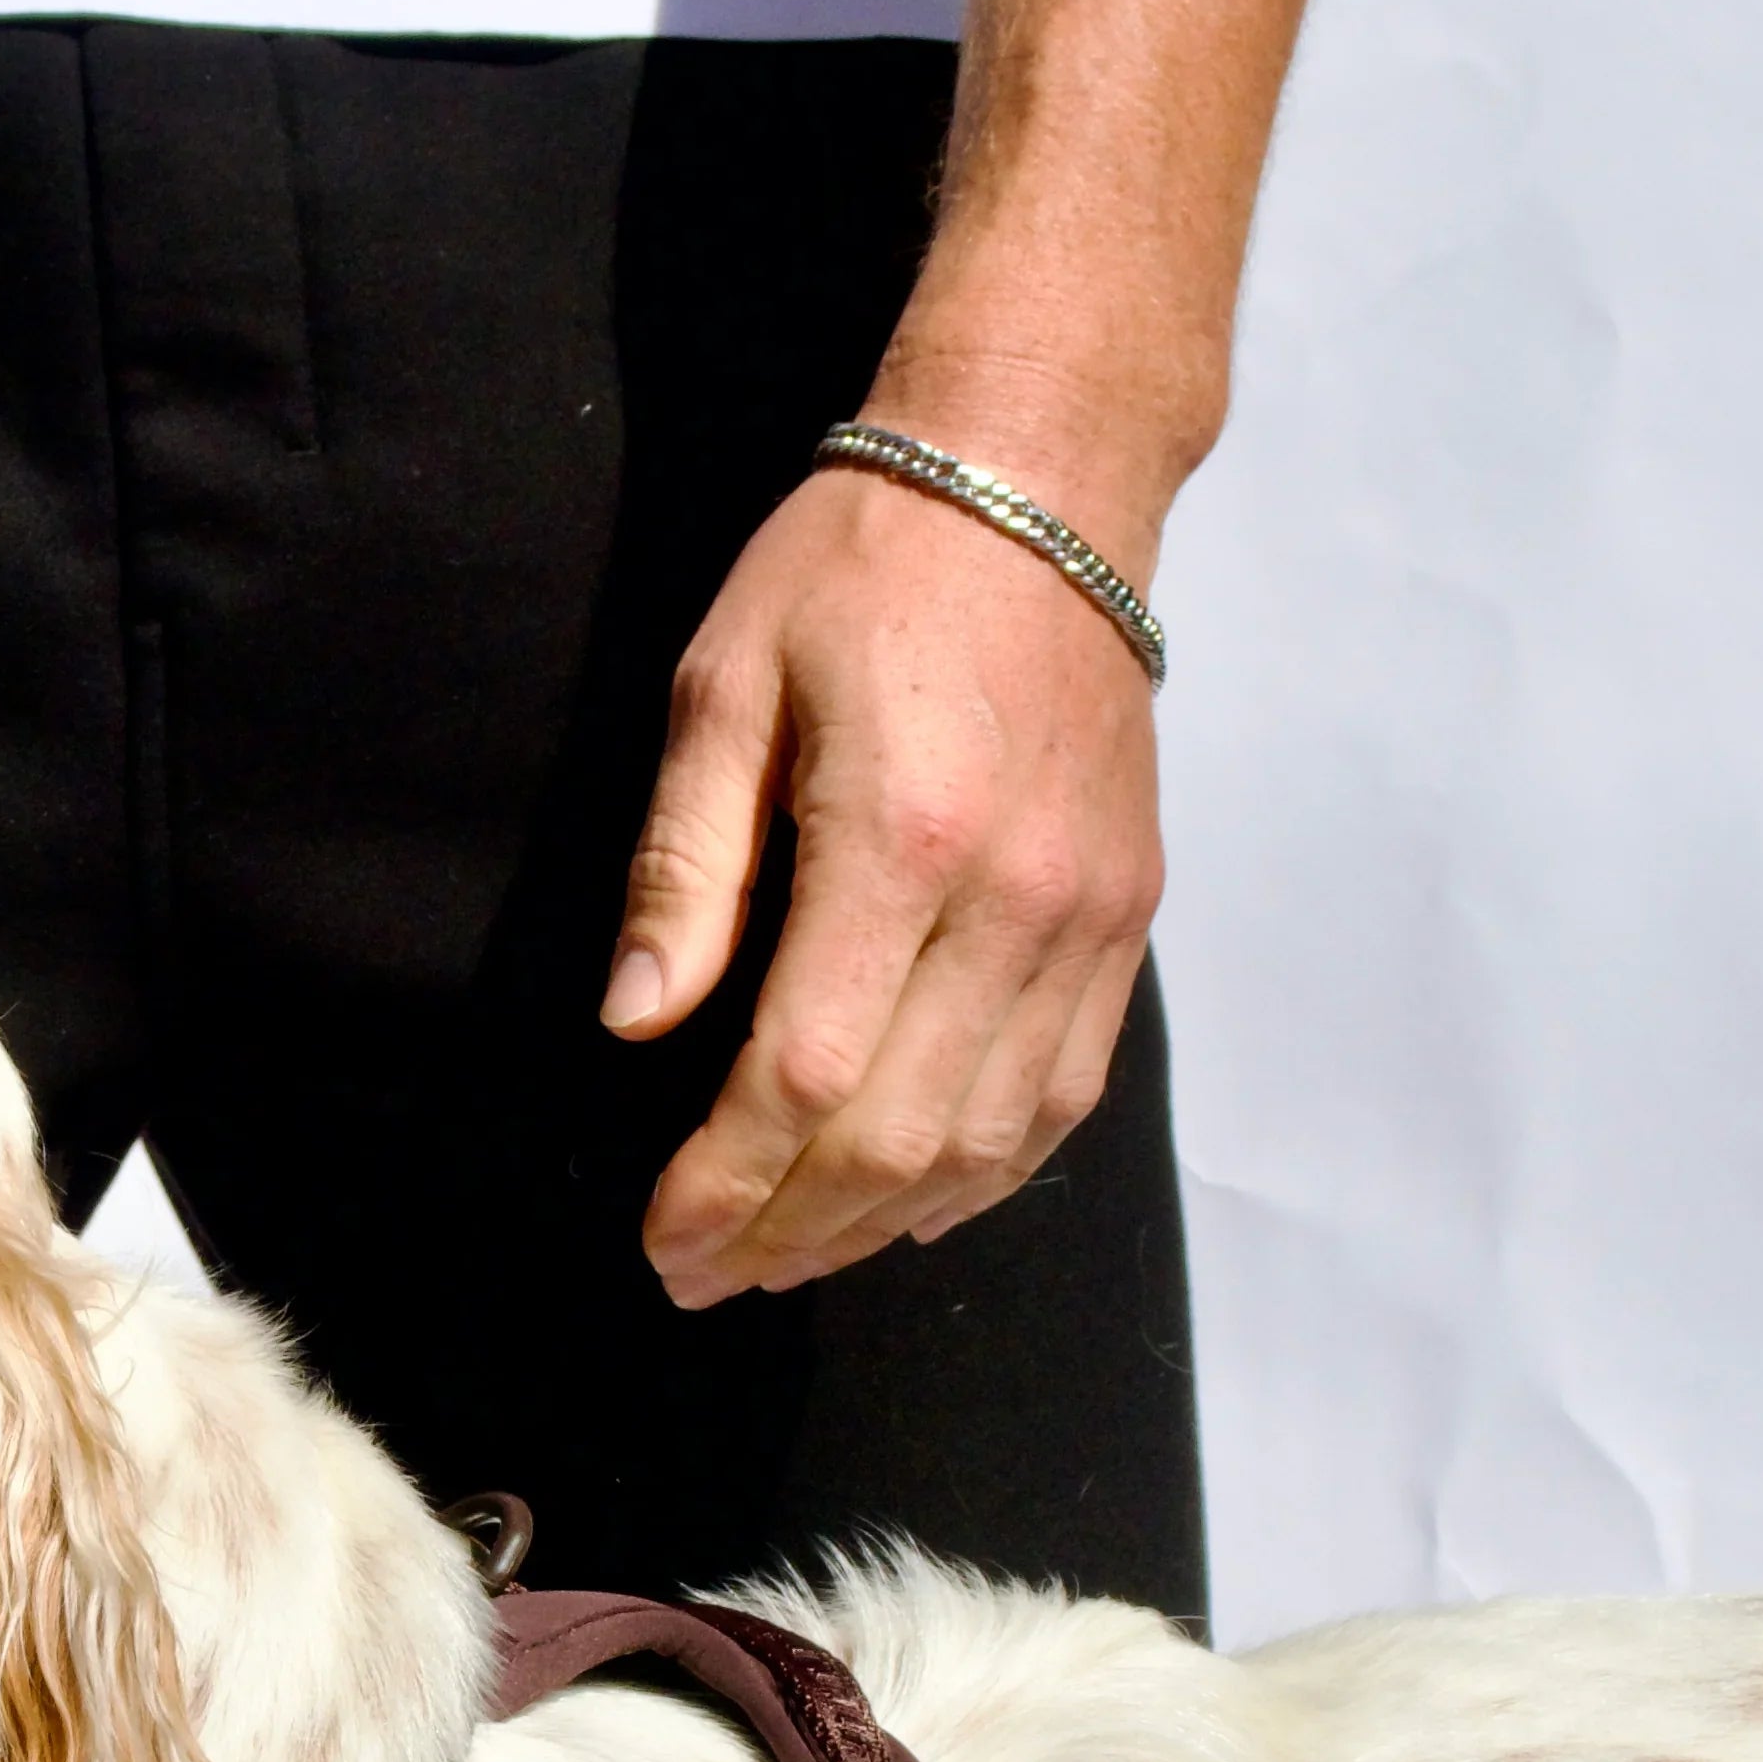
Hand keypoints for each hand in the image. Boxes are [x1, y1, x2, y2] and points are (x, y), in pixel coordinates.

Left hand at [605, 461, 1164, 1306]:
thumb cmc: (859, 570)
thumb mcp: (724, 689)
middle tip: (704, 1274)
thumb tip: (635, 1022)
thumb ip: (682, 867)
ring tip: (785, 1256)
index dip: (727, 1182)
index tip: (664, 1238)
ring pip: (990, 1140)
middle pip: (899, 1136)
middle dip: (787, 1231)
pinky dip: (983, 1174)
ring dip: (880, 1224)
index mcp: (899, 837)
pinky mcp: (1127, 916)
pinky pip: (1063, 1093)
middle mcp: (1015, 895)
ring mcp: (1090, 915)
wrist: (1039, 486)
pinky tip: (908, 1204)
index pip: (805, 1074)